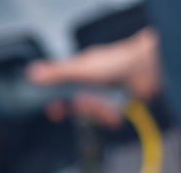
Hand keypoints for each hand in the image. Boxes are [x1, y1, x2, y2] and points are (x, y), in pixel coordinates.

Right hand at [25, 28, 160, 127]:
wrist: (150, 66)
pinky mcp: (122, 107)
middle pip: (78, 107)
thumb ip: (56, 73)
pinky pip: (109, 119)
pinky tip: (116, 106)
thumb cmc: (116, 60)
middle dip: (81, 108)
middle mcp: (94, 85)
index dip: (57, 103)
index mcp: (82, 73)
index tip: (54, 111)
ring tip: (105, 102)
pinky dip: (111, 115)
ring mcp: (108, 97)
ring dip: (97, 111)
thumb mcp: (81, 67)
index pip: (63, 91)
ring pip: (94, 114)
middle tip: (85, 104)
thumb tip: (31, 73)